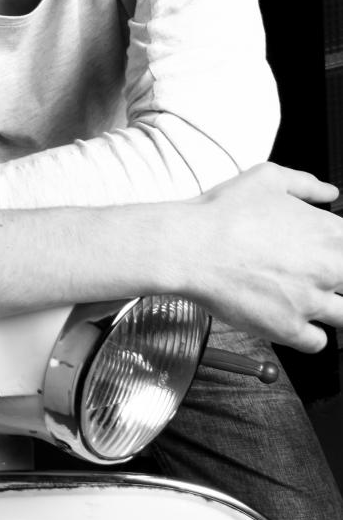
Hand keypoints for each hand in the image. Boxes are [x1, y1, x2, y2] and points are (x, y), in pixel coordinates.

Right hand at [173, 163, 342, 352]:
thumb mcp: (267, 178)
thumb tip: (328, 192)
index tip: (326, 251)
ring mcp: (311, 302)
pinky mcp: (290, 328)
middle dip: (337, 277)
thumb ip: (305, 183)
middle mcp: (328, 268)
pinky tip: (294, 318)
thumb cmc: (224, 213)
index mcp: (329, 232)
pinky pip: (318, 342)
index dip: (338, 247)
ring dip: (332, 308)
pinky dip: (310, 334)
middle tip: (314, 273)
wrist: (191, 247)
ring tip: (308, 298)